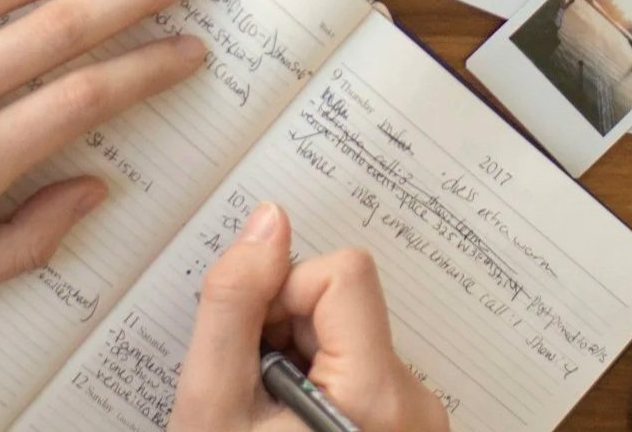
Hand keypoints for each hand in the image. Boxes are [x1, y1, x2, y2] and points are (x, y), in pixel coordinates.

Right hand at [170, 203, 451, 431]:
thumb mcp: (212, 406)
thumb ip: (233, 305)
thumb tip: (268, 221)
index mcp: (378, 394)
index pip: (342, 273)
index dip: (282, 296)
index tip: (253, 350)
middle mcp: (417, 404)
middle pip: (345, 305)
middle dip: (286, 332)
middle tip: (253, 395)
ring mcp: (420, 421)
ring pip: (349, 338)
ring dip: (300, 362)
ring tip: (270, 421)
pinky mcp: (411, 430)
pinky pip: (363, 372)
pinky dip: (320, 388)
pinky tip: (292, 430)